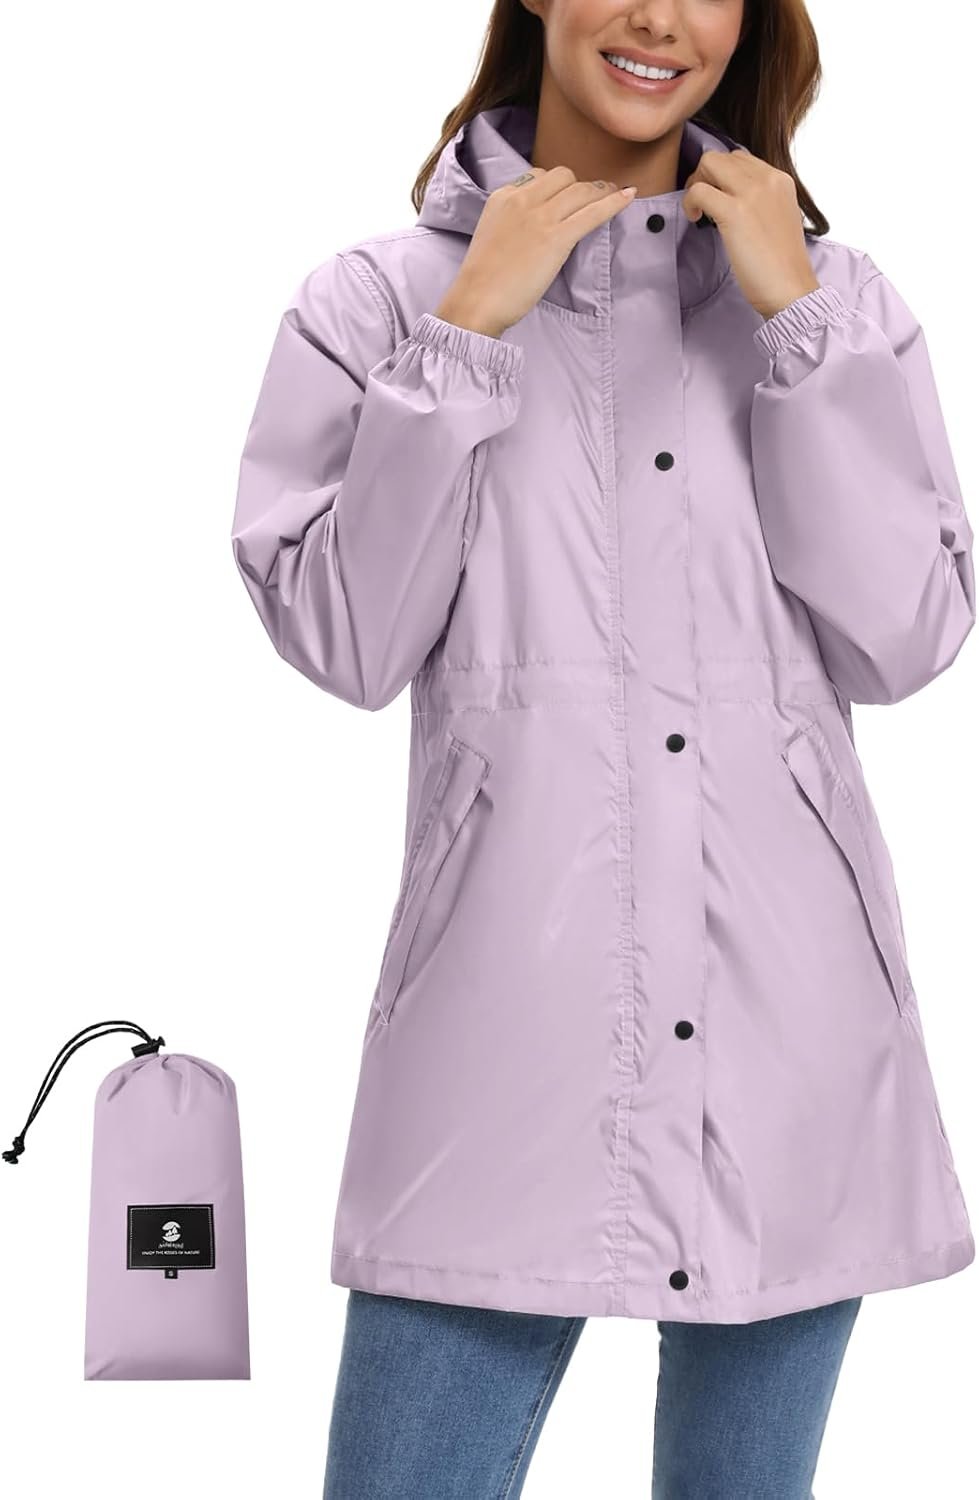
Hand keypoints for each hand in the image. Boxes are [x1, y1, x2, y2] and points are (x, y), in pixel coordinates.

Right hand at [436, 168, 636, 338]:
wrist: (476, 301)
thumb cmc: (482, 281)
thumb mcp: (492, 237)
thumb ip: (512, 224)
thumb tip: (535, 230)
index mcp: (504, 197)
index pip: (539, 176)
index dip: (558, 186)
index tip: (567, 197)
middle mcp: (523, 200)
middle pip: (564, 177)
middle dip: (581, 185)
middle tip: (595, 195)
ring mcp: (541, 217)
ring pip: (581, 191)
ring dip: (601, 191)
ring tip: (616, 194)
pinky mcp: (557, 238)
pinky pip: (592, 212)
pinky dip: (614, 203)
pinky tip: (629, 196)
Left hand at [680, 148, 819, 319]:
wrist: (791, 288)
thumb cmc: (782, 264)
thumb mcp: (779, 218)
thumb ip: (761, 201)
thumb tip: (733, 195)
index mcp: (780, 180)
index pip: (741, 158)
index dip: (721, 175)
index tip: (717, 196)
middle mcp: (768, 179)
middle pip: (722, 156)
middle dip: (705, 175)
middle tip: (702, 202)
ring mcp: (751, 193)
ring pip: (709, 163)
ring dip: (696, 183)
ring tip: (698, 210)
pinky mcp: (734, 212)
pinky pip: (699, 190)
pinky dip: (689, 201)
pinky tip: (694, 218)